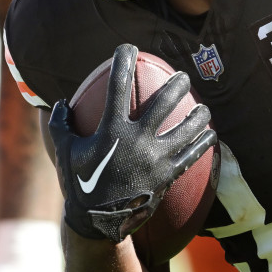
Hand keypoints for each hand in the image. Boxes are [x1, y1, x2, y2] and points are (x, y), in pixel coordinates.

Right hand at [48, 43, 215, 242]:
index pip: (116, 87)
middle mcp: (136, 140)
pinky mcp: (168, 176)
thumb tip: (59, 103)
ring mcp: (155, 158)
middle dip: (177, 84)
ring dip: (199, 115)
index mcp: (110, 130)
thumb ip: (61, 126)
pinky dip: (204, 143)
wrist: (98, 223)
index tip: (128, 48)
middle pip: (164, 102)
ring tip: (204, 108)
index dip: (122, 62)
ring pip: (187, 128)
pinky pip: (192, 155)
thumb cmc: (79, 185)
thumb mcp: (64, 153)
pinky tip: (211, 135)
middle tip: (184, 78)